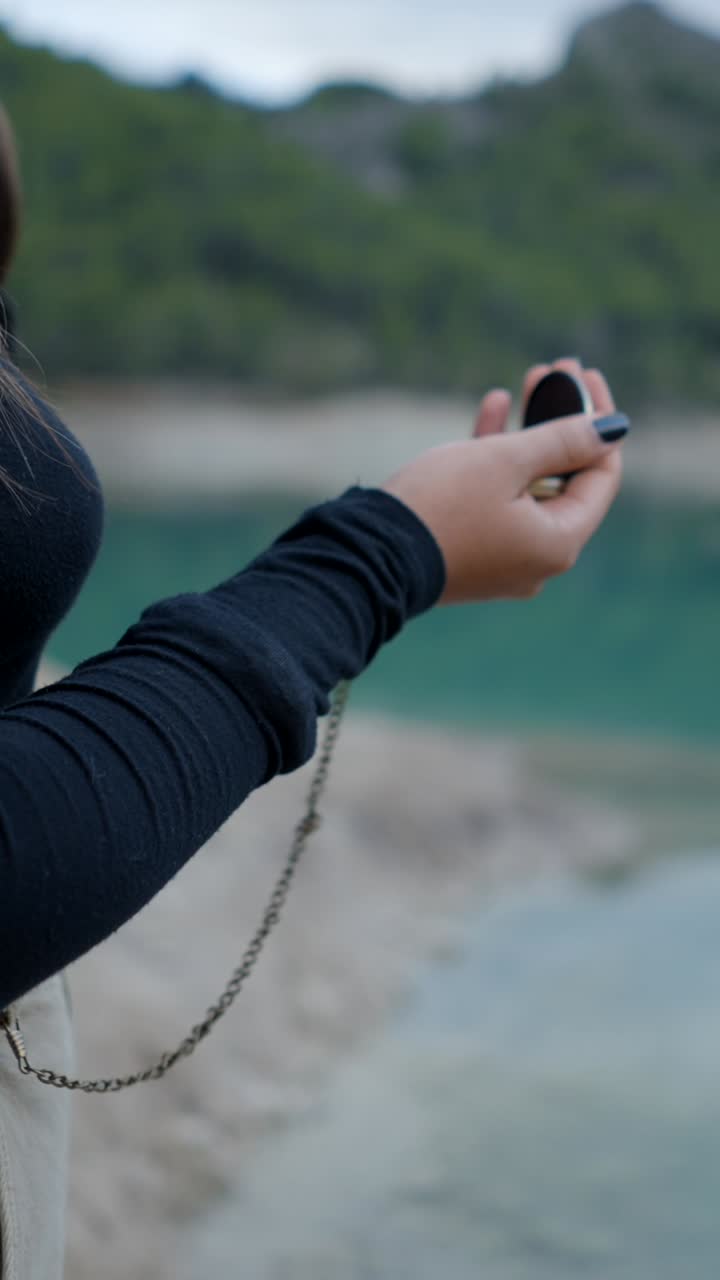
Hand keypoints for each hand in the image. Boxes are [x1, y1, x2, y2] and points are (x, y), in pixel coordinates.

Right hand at [380, 358, 625, 605]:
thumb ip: (563, 439)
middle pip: (566, 479)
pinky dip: (497, 462)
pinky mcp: (474, 552)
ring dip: (527, 435)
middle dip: (559, 422)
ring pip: (529, 487)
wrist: (368, 554)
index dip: (598, 421)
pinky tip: (493, 409)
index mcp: (559, 543)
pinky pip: (498, 501)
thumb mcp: (505, 461)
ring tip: (524, 383)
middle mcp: (539, 559)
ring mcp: (505, 559)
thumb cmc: (440, 506)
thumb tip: (613, 427)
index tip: (583, 375)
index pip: (601, 476)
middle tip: (554, 371)